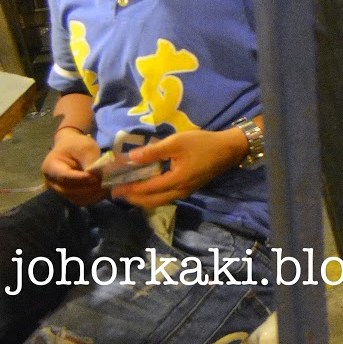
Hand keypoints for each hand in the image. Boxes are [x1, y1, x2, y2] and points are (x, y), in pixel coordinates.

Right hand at [42, 130, 104, 205]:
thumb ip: (89, 161)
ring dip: (93, 195)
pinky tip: (104, 191)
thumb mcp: (85, 147)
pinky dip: (93, 198)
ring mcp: (60, 190)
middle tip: (104, 182)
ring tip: (107, 186)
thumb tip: (96, 176)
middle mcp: (52, 182)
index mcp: (50, 167)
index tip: (95, 177)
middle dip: (88, 188)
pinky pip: (81, 201)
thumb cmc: (76, 145)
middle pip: (69, 190)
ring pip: (76, 198)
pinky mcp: (69, 195)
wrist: (72, 147)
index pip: (64, 176)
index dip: (80, 179)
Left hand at [113, 128, 246, 208]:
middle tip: (117, 191)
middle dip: (132, 198)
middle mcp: (180, 191)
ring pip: (158, 201)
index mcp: (176, 181)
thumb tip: (131, 158)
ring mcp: (185, 192)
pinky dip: (152, 194)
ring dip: (142, 197)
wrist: (229, 149)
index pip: (146, 189)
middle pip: (151, 201)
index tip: (113, 186)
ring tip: (128, 189)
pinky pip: (166, 196)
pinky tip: (147, 185)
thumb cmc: (203, 143)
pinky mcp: (189, 188)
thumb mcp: (177, 142)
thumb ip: (153, 151)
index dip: (129, 188)